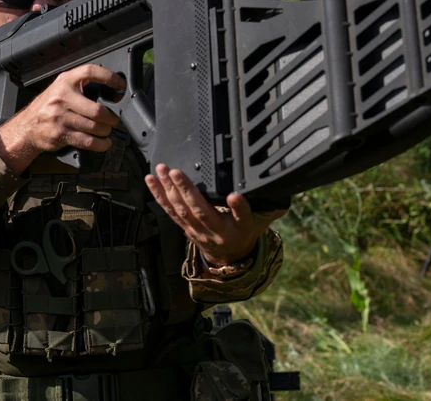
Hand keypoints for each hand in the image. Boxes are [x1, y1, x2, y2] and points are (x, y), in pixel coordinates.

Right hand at [0, 65, 125, 173]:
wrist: (27, 126)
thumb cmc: (49, 106)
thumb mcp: (61, 87)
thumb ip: (81, 85)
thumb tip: (110, 88)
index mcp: (65, 81)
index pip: (90, 72)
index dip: (109, 77)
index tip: (120, 85)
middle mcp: (62, 97)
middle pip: (97, 110)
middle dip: (111, 118)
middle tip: (113, 120)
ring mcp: (60, 117)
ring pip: (94, 127)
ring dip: (106, 131)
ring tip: (106, 130)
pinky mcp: (60, 133)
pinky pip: (87, 141)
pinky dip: (100, 144)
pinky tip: (104, 143)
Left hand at [145, 164, 286, 266]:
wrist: (230, 260)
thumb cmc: (245, 234)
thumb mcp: (259, 223)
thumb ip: (263, 206)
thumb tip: (279, 189)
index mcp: (240, 230)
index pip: (243, 219)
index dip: (239, 209)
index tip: (236, 197)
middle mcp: (217, 232)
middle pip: (201, 212)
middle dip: (187, 191)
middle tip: (176, 172)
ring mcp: (198, 232)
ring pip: (181, 211)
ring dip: (168, 190)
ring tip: (161, 171)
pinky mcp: (185, 228)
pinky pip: (170, 212)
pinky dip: (159, 196)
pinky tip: (151, 181)